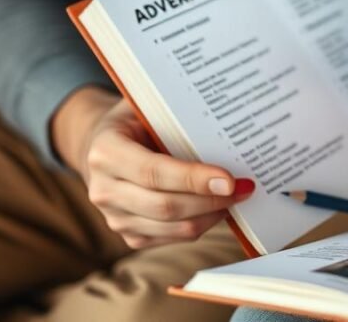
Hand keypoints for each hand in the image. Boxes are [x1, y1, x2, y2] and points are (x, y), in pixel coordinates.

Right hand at [51, 87, 254, 248]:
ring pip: (172, 227)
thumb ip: (174, 117)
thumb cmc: (135, 121)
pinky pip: (172, 238)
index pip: (153, 172)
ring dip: (211, 215)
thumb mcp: (147, 108)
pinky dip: (200, 224)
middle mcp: (103, 190)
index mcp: (105, 152)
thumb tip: (227, 123)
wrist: (102, 145)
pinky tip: (216, 208)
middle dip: (211, 200)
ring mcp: (114, 217)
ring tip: (236, 197)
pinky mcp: (129, 235)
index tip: (230, 180)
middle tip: (244, 188)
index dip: (193, 179)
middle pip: (165, 206)